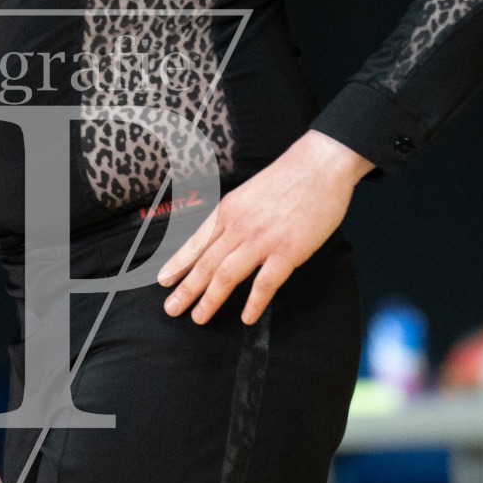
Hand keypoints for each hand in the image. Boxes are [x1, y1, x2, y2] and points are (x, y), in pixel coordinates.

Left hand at [157, 130, 373, 325]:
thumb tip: (223, 237)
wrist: (320, 165)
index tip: (162, 280)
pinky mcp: (288, 251)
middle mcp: (239, 226)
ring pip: (226, 275)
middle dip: (186, 289)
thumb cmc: (288, 178)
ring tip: (198, 318)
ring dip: (210, 299)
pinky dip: (254, 302)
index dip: (178, 263)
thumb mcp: (249, 193)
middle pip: (205, 263)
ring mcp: (262, 240)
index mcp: (228, 210)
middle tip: (171, 309)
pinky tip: (246, 318)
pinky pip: (265, 283)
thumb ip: (235, 216)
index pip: (196, 242)